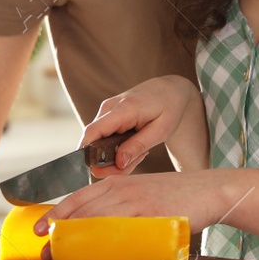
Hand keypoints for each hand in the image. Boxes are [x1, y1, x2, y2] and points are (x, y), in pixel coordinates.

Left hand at [34, 168, 237, 235]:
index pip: (78, 196)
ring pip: (96, 221)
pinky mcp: (151, 215)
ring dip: (77, 240)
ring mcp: (136, 202)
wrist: (208, 189)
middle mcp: (122, 188)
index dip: (56, 212)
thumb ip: (122, 206)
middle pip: (81, 211)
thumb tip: (102, 230)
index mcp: (118, 182)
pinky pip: (123, 230)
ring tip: (63, 257)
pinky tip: (95, 254)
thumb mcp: (143, 193)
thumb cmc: (176, 195)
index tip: (39, 228)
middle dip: (60, 232)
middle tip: (46, 252)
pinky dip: (105, 242)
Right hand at [82, 75, 202, 176]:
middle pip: (94, 142)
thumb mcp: (161, 131)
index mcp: (123, 109)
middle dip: (110, 162)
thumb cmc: (169, 108)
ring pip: (99, 142)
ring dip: (116, 156)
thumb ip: (138, 146)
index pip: (92, 132)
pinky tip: (134, 146)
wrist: (170, 89)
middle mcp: (109, 107)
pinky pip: (104, 137)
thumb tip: (118, 163)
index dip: (87, 154)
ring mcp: (107, 110)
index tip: (98, 171)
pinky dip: (116, 147)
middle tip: (135, 163)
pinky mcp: (108, 114)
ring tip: (140, 153)